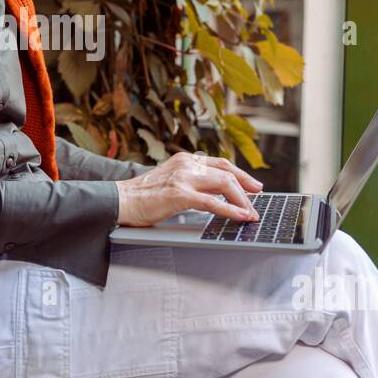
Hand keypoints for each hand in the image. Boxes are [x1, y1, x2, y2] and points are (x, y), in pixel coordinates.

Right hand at [114, 153, 262, 227]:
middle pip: (227, 172)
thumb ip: (189, 182)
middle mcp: (186, 164)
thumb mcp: (170, 181)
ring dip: (242, 200)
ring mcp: (183, 178)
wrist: (120, 200)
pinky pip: (213, 202)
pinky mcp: (179, 194)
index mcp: (184, 159)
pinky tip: (241, 217)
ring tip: (251, 213)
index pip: (220, 164)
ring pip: (224, 184)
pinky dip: (231, 210)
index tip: (253, 185)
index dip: (240, 174)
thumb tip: (213, 195)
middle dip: (247, 187)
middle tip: (258, 199)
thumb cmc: (142, 196)